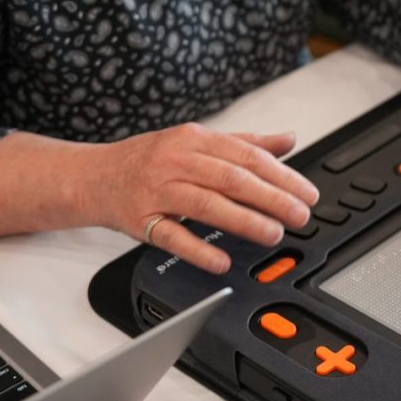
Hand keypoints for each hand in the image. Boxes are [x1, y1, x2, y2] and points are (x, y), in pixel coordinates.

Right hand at [84, 125, 318, 273]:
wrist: (95, 176)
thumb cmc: (151, 159)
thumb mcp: (196, 141)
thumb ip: (244, 142)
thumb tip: (288, 139)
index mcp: (195, 138)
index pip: (246, 156)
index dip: (281, 175)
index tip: (306, 193)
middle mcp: (176, 161)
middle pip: (231, 179)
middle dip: (271, 198)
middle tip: (299, 215)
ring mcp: (158, 190)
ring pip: (207, 204)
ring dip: (244, 221)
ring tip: (272, 234)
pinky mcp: (141, 220)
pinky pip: (172, 236)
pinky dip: (198, 249)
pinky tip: (222, 261)